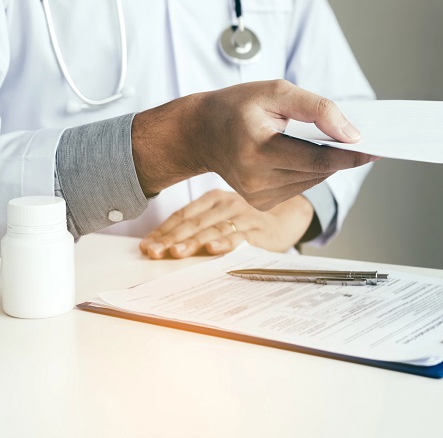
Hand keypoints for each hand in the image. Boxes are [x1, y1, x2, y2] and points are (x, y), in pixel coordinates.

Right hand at [132, 80, 374, 209]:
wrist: (199, 132)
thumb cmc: (237, 106)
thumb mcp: (276, 91)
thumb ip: (317, 108)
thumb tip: (352, 133)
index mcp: (257, 151)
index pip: (317, 158)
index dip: (351, 154)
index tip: (377, 149)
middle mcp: (256, 180)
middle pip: (319, 170)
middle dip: (344, 155)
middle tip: (366, 138)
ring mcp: (257, 197)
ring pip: (313, 180)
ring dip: (327, 161)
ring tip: (328, 140)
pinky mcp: (261, 203)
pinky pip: (301, 185)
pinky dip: (310, 169)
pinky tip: (303, 153)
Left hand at [139, 190, 314, 258]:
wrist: (286, 217)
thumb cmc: (247, 220)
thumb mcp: (222, 216)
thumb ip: (199, 226)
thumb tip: (165, 246)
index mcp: (213, 199)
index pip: (182, 215)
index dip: (163, 230)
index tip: (146, 246)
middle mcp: (226, 204)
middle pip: (193, 223)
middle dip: (171, 239)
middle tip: (153, 252)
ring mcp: (242, 216)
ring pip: (213, 230)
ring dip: (193, 242)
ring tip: (176, 252)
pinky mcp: (257, 230)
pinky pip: (239, 237)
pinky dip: (226, 243)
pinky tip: (214, 249)